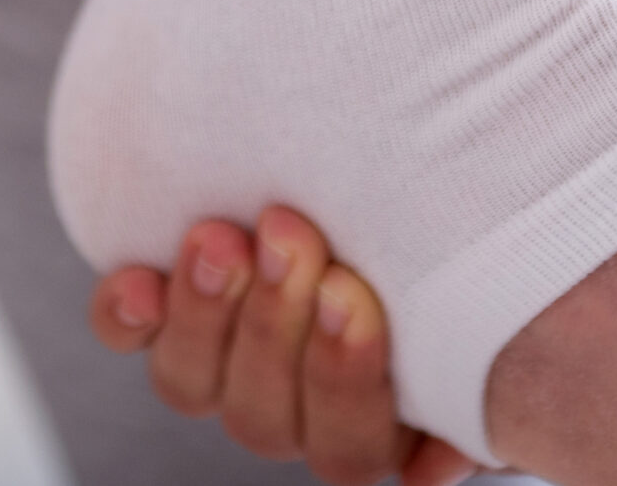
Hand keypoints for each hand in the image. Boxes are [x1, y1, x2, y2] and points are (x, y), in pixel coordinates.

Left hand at [86, 207, 479, 485]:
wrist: (385, 161)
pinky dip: (127, 313)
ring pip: (194, 384)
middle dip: (276, 323)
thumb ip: (481, 374)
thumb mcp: (489, 305)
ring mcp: (221, 366)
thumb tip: (439, 461)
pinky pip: (128, 334)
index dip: (343, 378)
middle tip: (292, 234)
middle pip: (265, 417)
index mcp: (374, 426)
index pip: (349, 448)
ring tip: (223, 238)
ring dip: (206, 314)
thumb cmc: (456, 244)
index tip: (349, 293)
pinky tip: (138, 282)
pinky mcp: (163, 314)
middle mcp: (290, 410)